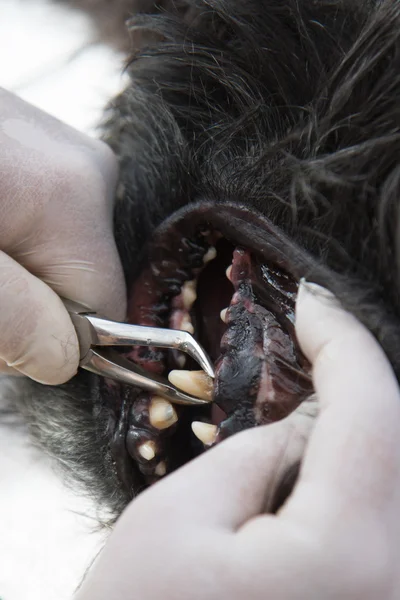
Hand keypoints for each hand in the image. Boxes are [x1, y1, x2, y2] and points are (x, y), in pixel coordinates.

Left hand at [0, 88, 125, 383]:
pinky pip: (31, 223)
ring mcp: (55, 152)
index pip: (102, 309)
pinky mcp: (30, 151)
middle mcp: (81, 165)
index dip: (44, 336)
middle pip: (72, 282)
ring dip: (4, 280)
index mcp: (74, 197)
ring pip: (47, 257)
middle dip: (16, 306)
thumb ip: (12, 320)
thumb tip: (62, 357)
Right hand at [76, 281, 399, 599]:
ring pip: (392, 476)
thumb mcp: (178, 521)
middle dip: (354, 379)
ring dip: (359, 426)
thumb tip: (306, 420)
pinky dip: (362, 473)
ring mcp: (390, 596)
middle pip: (396, 441)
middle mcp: (397, 587)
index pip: (371, 409)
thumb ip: (255, 454)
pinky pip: (383, 516)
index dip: (340, 340)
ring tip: (311, 396)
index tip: (310, 303)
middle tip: (310, 342)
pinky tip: (323, 458)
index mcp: (349, 558)